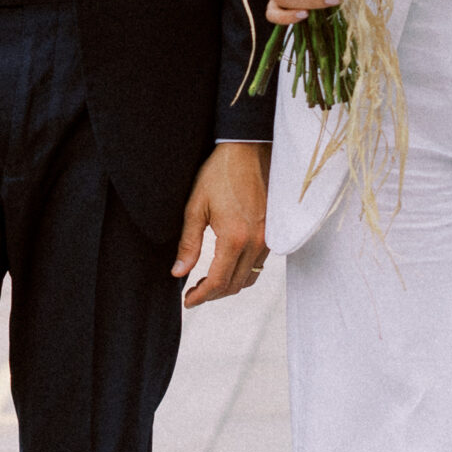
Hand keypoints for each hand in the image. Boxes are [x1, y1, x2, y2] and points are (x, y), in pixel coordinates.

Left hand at [173, 142, 270, 307]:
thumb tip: (178, 273)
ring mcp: (268, 237)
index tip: (187, 301)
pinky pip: (259, 264)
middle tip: (193, 294)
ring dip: (228, 285)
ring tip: (207, 283)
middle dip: (212, 295)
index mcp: (235, 237)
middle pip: (234, 285)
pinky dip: (243, 272)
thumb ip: (188, 244)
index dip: (201, 296)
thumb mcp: (196, 207)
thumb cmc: (219, 173)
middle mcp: (256, 242)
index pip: (218, 281)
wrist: (248, 150)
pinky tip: (227, 266)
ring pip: (250, 278)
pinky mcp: (273, 232)